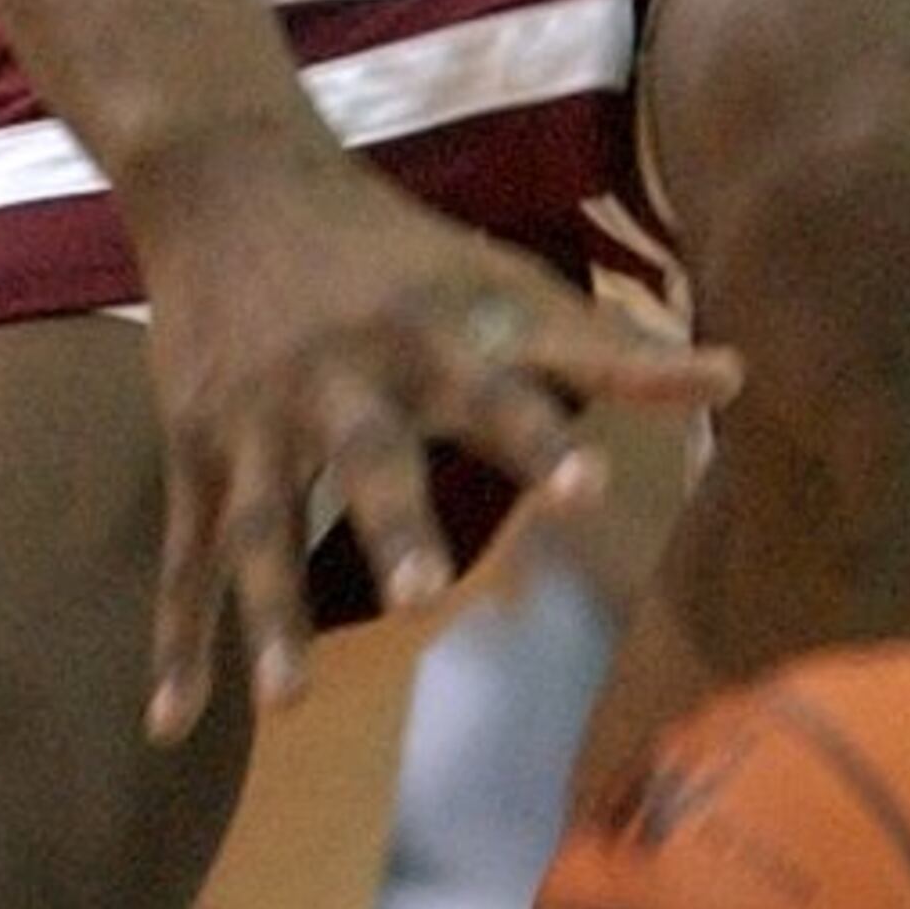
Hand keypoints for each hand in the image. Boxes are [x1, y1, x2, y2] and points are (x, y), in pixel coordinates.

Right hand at [123, 142, 737, 739]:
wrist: (232, 179)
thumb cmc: (398, 251)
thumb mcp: (501, 282)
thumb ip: (608, 347)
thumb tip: (738, 379)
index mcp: (431, 339)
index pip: (500, 391)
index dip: (545, 438)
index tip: (592, 488)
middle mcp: (344, 379)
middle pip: (369, 458)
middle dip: (394, 525)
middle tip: (425, 595)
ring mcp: (260, 422)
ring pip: (261, 526)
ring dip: (271, 615)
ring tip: (288, 702)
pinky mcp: (197, 452)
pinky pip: (186, 557)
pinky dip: (178, 642)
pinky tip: (172, 729)